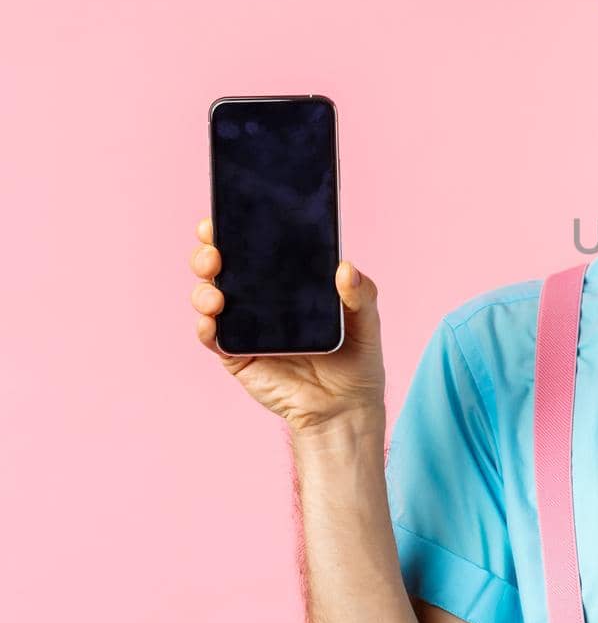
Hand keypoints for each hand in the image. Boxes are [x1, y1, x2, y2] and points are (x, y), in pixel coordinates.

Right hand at [189, 216, 386, 434]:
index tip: (225, 214)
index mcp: (289, 281)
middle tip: (214, 252)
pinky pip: (213, 338)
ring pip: (210, 297)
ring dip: (205, 290)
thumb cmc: (356, 360)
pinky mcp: (237, 355)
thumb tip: (346, 268)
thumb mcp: (367, 323)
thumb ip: (362, 295)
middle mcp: (261, 298)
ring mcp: (245, 326)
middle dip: (209, 252)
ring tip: (217, 295)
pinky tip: (211, 321)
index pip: (256, 247)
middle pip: (223, 266)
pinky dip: (206, 327)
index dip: (235, 227)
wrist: (345, 408)